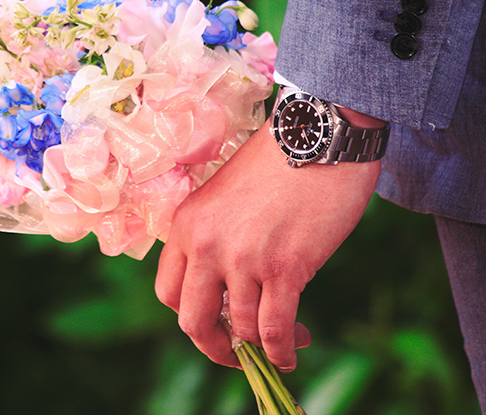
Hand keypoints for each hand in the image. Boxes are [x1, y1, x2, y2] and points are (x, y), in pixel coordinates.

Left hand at [155, 114, 381, 371]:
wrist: (318, 132)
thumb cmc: (280, 161)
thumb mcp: (226, 196)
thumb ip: (217, 237)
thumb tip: (231, 289)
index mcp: (187, 223)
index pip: (167, 292)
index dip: (191, 316)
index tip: (215, 322)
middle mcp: (206, 244)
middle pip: (193, 321)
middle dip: (216, 346)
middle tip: (239, 352)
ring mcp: (242, 258)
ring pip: (242, 329)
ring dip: (263, 346)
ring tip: (290, 338)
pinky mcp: (283, 267)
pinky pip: (275, 329)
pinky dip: (283, 351)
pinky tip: (294, 350)